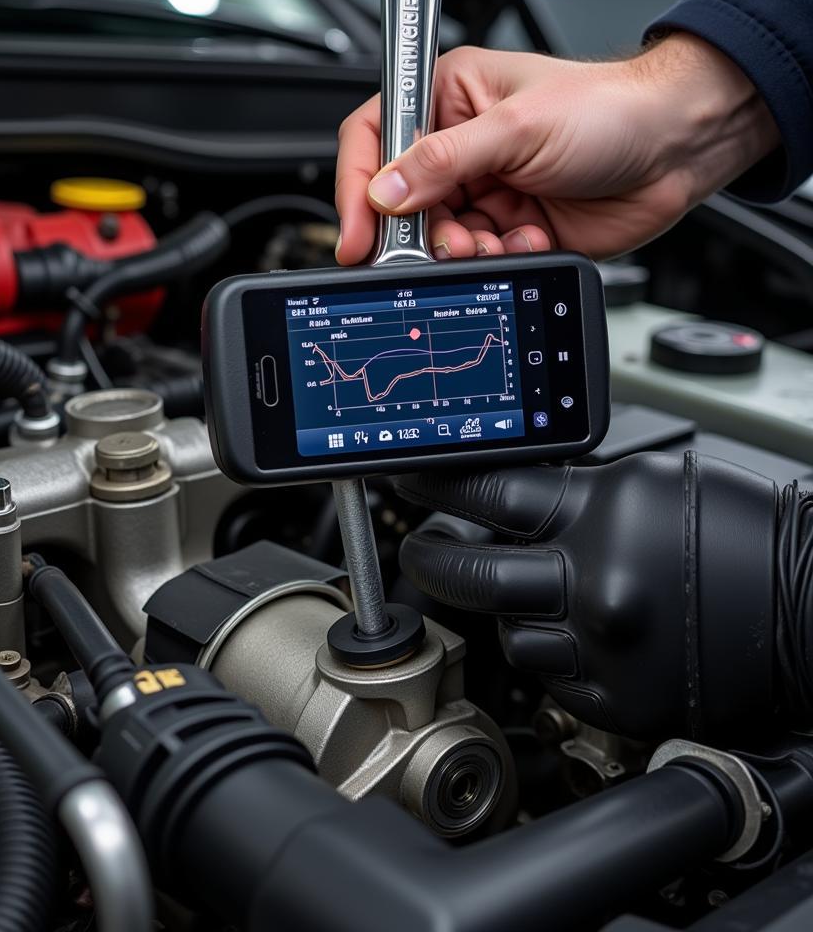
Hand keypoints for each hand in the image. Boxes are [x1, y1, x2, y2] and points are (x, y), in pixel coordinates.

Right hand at [335, 34, 778, 262]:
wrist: (676, 148)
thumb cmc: (608, 111)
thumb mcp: (517, 129)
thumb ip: (443, 162)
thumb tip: (384, 194)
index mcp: (450, 99)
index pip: (376, 140)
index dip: (357, 186)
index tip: (357, 231)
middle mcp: (460, 147)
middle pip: (402, 204)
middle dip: (419, 232)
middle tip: (442, 243)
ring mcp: (484, 191)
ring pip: (439, 239)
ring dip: (462, 250)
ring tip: (494, 239)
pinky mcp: (509, 228)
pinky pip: (479, 259)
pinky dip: (498, 260)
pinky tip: (527, 239)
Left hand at [394, 453, 783, 741]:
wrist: (812, 610)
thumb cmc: (746, 536)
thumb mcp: (655, 483)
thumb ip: (576, 490)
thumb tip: (509, 492)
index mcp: (601, 513)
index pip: (486, 489)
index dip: (434, 482)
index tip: (405, 478)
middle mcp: (593, 581)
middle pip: (470, 572)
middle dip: (432, 560)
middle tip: (422, 550)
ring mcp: (602, 647)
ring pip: (508, 636)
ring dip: (510, 616)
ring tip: (546, 601)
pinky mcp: (616, 700)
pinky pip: (549, 679)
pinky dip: (554, 658)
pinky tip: (585, 639)